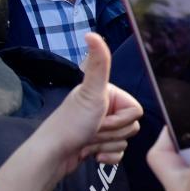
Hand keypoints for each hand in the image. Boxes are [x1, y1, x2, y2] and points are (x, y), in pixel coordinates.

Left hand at [39, 33, 142, 174]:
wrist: (53, 155)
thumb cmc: (71, 123)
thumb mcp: (91, 92)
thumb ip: (99, 63)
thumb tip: (91, 33)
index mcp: (109, 93)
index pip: (136, 110)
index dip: (121, 119)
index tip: (101, 118)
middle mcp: (106, 107)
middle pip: (132, 126)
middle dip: (113, 133)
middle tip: (93, 130)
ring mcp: (102, 127)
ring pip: (125, 140)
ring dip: (108, 145)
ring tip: (89, 141)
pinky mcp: (99, 145)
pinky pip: (119, 153)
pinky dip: (107, 157)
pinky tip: (92, 155)